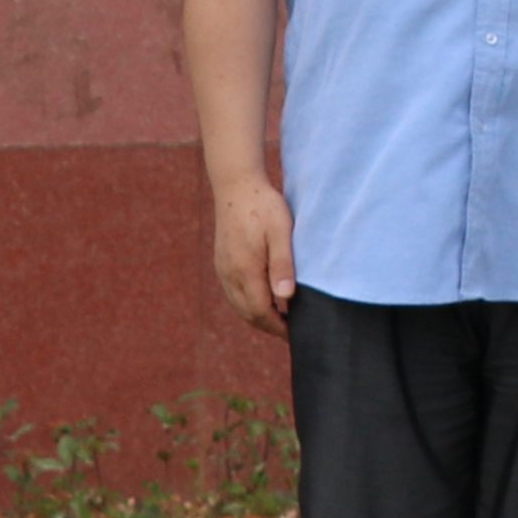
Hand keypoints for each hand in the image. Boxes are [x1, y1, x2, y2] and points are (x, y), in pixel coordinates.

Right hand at [207, 179, 295, 333]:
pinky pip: (233, 293)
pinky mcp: (221, 262)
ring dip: (258, 316)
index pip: (260, 312)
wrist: (236, 185)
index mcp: (245, 269)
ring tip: (281, 318)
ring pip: (239, 305)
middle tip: (291, 330)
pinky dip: (248, 303)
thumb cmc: (263, 205)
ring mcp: (223, 268)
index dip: (278, 327)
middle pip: (248, 314)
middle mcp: (230, 274)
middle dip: (269, 326)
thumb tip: (285, 297)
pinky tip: (264, 298)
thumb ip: (282, 264)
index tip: (295, 333)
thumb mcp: (281, 231)